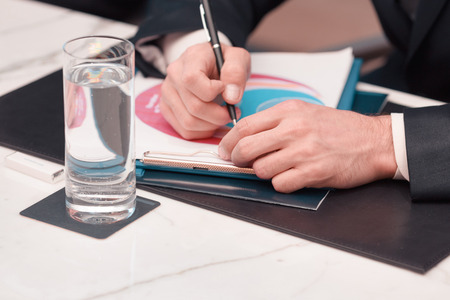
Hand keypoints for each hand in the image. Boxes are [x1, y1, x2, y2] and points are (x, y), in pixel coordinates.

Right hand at [160, 42, 250, 138]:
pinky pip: (184, 130)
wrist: (210, 64)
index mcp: (191, 58)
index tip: (224, 89)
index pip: (191, 79)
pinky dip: (203, 131)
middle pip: (194, 106)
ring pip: (188, 122)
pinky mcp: (167, 108)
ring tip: (223, 116)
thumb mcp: (238, 58)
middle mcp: (174, 74)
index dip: (212, 91)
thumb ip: (236, 73)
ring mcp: (168, 93)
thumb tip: (231, 97)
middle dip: (218, 115)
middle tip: (232, 112)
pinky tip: (212, 121)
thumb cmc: (224, 62)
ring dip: (211, 125)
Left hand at [218, 100, 396, 192]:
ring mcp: (304, 151)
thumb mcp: (305, 112)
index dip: (229, 141)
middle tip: (240, 163)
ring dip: (262, 172)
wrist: (373, 141)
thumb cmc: (339, 128)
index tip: (225, 149)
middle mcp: (294, 129)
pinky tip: (290, 177)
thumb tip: (246, 135)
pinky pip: (280, 184)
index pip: (245, 126)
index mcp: (289, 111)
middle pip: (247, 148)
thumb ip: (276, 121)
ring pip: (261, 169)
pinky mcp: (314, 172)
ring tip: (274, 168)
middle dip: (238, 159)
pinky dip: (280, 183)